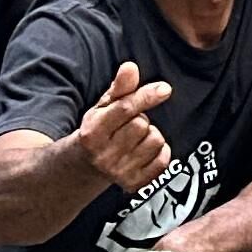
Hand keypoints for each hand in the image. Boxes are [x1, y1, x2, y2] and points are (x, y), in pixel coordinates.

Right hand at [70, 60, 175, 193]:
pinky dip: (160, 151)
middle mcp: (104, 155)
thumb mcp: (103, 106)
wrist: (86, 166)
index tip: (164, 89)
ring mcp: (119, 172)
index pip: (125, 110)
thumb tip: (131, 67)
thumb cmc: (98, 130)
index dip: (146, 96)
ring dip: (150, 134)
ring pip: (155, 140)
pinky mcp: (134, 184)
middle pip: (142, 124)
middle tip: (128, 124)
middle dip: (140, 118)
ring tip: (134, 138)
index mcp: (92, 133)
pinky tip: (144, 150)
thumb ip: (119, 87)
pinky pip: (163, 160)